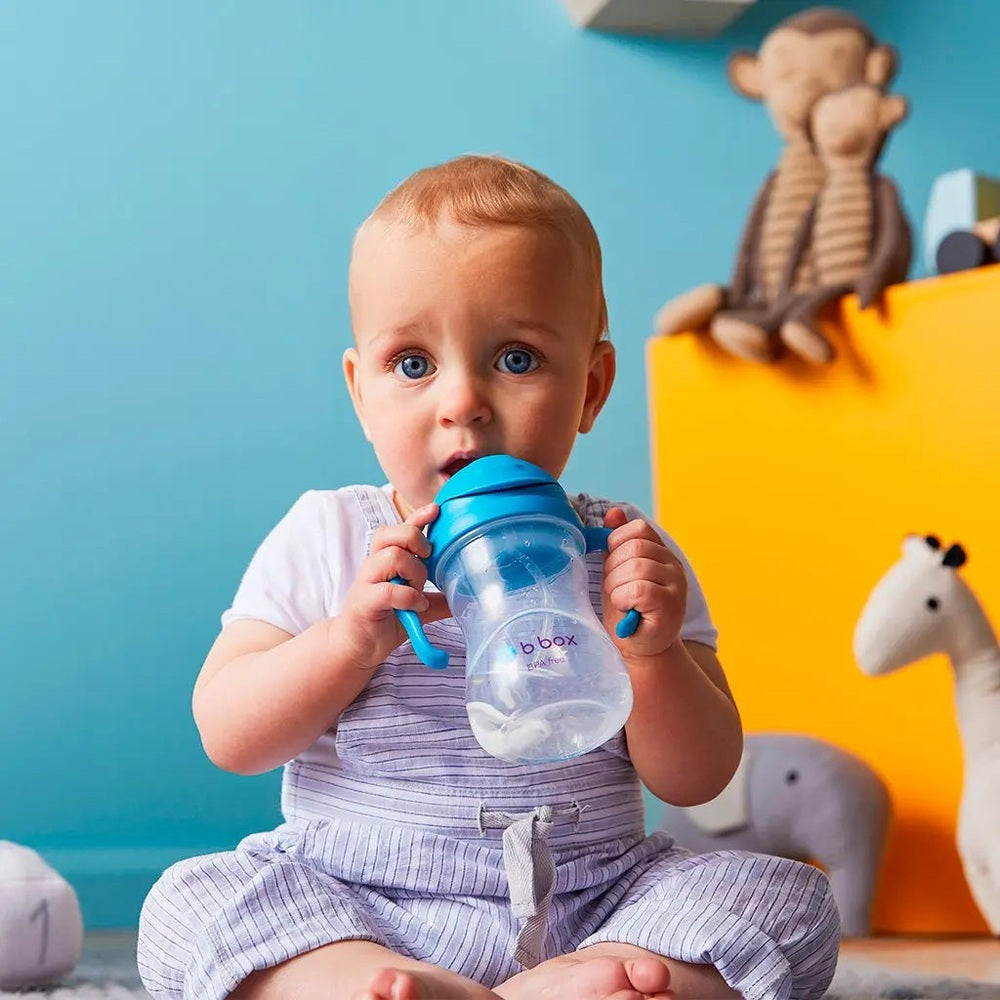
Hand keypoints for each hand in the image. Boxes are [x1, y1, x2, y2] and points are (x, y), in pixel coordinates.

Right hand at [336, 503, 450, 670]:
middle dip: (416, 541)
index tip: (436, 510)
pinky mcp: (364, 600)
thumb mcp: (416, 607)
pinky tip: (416, 607)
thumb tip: (463, 596)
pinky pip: (390, 590)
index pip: (400, 530)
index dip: (417, 517)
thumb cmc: (383, 621)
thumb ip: (436, 599)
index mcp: (386, 561)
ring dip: (414, 572)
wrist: (356, 646)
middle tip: (426, 560)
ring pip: (393, 556)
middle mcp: (374, 565)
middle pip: (392, 533)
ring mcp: (367, 581)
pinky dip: (409, 597)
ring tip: (418, 590)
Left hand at [601, 508, 686, 660]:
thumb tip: (614, 513)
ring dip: (617, 587)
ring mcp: (676, 584)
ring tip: (622, 602)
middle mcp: (673, 565)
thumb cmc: (627, 610)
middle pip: (635, 548)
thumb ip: (617, 545)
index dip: (617, 545)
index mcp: (660, 552)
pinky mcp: (672, 605)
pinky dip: (624, 599)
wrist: (640, 648)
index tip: (615, 568)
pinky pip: (639, 589)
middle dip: (614, 569)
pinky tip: (628, 609)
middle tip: (616, 591)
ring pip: (636, 568)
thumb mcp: (617, 572)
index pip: (638, 529)